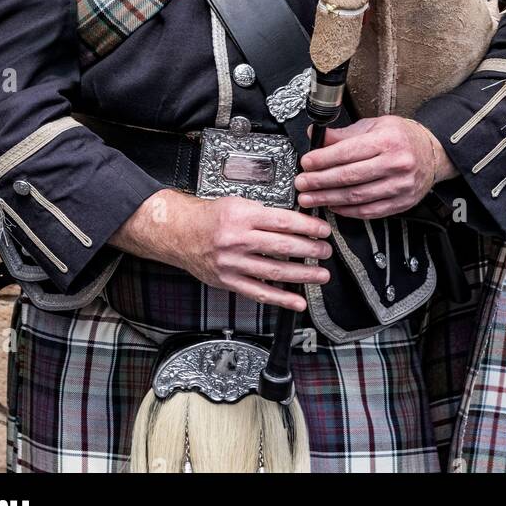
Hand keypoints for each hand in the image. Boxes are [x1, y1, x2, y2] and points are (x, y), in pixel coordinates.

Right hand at [109, 189, 331, 312]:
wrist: (180, 233)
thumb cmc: (210, 217)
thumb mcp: (237, 203)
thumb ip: (264, 213)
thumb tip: (296, 223)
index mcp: (241, 215)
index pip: (283, 221)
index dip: (307, 227)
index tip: (323, 231)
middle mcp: (237, 240)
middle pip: (283, 247)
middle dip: (310, 250)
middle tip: (326, 251)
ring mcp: (232, 263)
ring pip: (275, 271)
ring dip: (303, 274)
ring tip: (321, 274)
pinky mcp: (229, 281)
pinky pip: (259, 292)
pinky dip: (282, 299)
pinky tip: (298, 301)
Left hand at [294, 116, 455, 219]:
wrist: (432, 153)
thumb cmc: (401, 137)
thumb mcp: (374, 126)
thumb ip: (344, 134)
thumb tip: (316, 136)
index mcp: (387, 140)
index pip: (348, 152)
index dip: (323, 159)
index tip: (306, 163)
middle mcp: (396, 163)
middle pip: (350, 177)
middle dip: (320, 182)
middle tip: (302, 184)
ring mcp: (400, 186)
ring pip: (357, 197)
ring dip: (329, 199)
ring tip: (310, 198)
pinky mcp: (401, 203)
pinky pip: (369, 211)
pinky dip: (348, 211)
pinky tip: (333, 206)